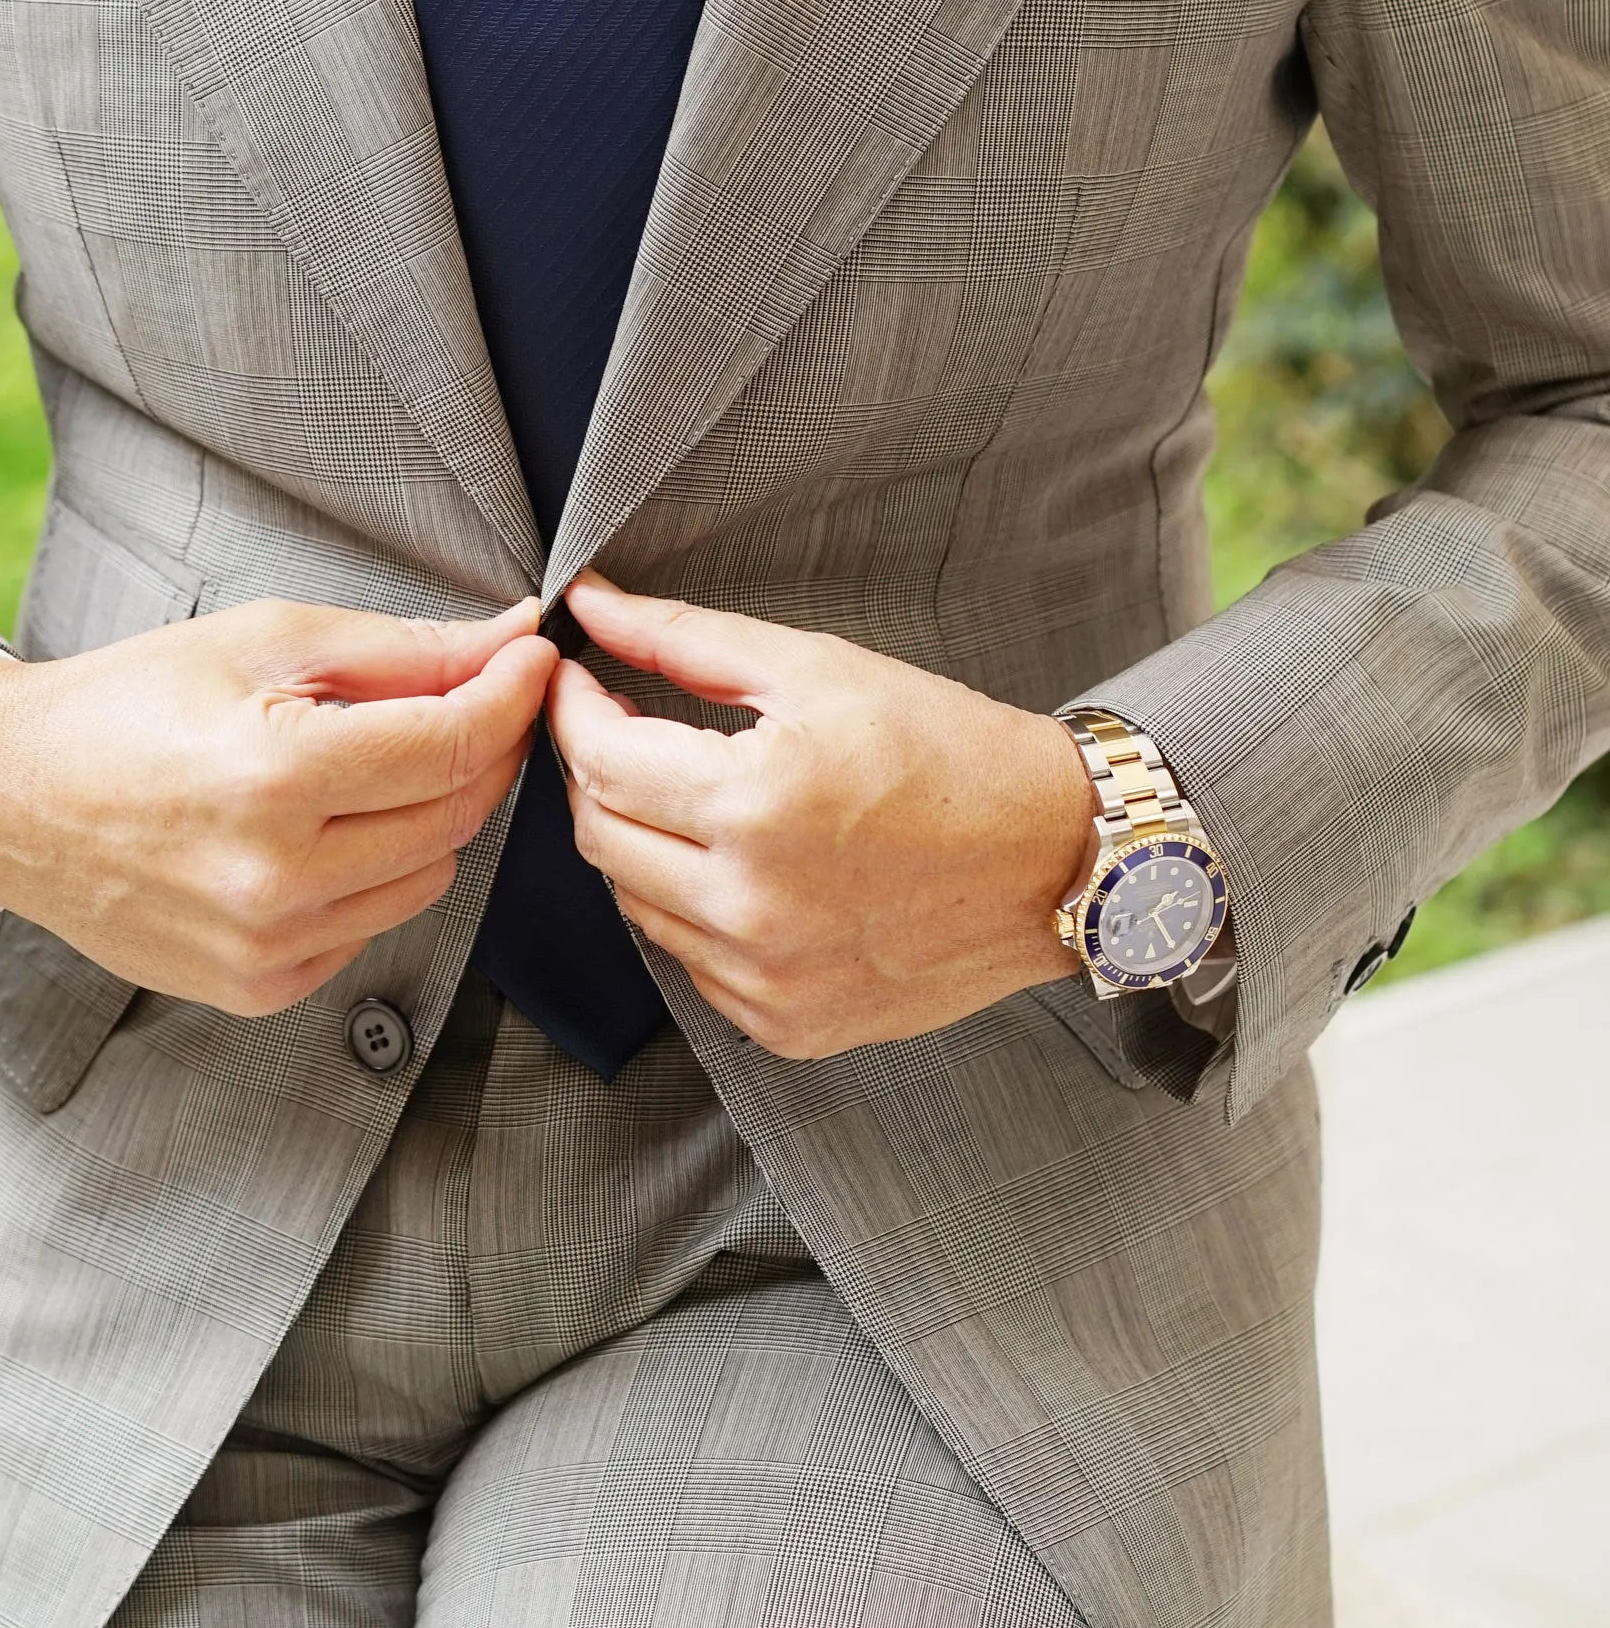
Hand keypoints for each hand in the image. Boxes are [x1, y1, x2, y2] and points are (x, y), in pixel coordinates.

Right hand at [0, 598, 554, 1014]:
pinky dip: (371, 873)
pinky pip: (371, 926)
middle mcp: (274, 877)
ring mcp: (266, 945)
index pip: (452, 744)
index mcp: (274, 776)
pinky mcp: (258, 987)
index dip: (512, 695)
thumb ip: (400, 649)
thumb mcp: (262, 641)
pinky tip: (318, 830)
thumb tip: (508, 642)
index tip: (532, 659)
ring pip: (427, 877)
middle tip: (470, 697)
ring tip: (369, 763)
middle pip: (454, 815)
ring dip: (427, 815)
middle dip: (480, 748)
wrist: (7, 796)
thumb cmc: (127, 704)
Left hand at [547, 573, 1094, 1058]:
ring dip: (640, 841)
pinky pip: (691, 962)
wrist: (1055, 858)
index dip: (573, 712)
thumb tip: (592, 603)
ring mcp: (767, 979)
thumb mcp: (818, 669)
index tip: (578, 681)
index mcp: (756, 806)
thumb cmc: (948, 750)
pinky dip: (691, 908)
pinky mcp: (787, 1024)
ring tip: (689, 794)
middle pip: (601, 837)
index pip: (600, 760)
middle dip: (595, 773)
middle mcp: (752, 906)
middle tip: (624, 729)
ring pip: (635, 905)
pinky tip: (737, 865)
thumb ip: (685, 638)